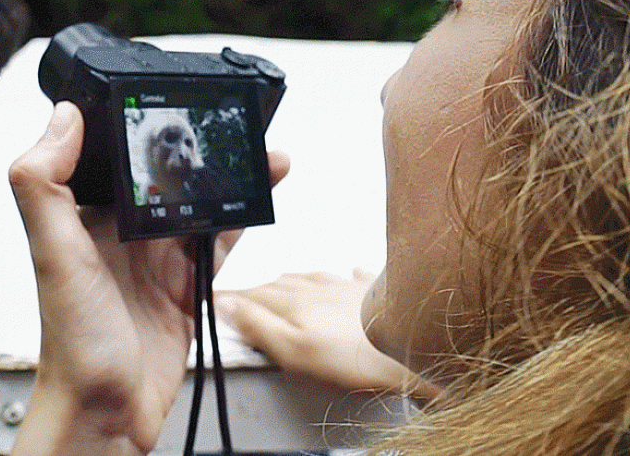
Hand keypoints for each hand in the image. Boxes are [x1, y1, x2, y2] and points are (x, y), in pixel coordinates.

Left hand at [8, 102, 289, 454]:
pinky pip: (217, 239)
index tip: (171, 98)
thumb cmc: (72, 341)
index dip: (139, 122)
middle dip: (198, 145)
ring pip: (198, 200)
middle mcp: (119, 230)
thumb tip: (62, 116)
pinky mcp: (184, 283)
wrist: (106, 410)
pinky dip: (241, 216)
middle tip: (231, 121)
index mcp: (83, 214)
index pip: (112, 153)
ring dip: (229, 175)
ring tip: (261, 151)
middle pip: (165, 172)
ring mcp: (155, 256)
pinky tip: (261, 194)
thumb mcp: (53, 252)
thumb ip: (45, 183)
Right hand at [216, 269, 440, 400]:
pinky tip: (350, 272)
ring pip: (312, 279)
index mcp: (294, 303)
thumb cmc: (359, 356)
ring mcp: (348, 289)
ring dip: (293, 282)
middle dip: (257, 290)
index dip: (230, 299)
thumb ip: (259, 327)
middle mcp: (318, 289)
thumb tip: (229, 306)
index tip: (214, 299)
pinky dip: (346, 277)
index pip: (251, 297)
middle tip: (243, 297)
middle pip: (278, 286)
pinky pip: (356, 279)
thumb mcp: (295, 351)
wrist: (415, 343)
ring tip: (282, 285)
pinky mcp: (376, 294)